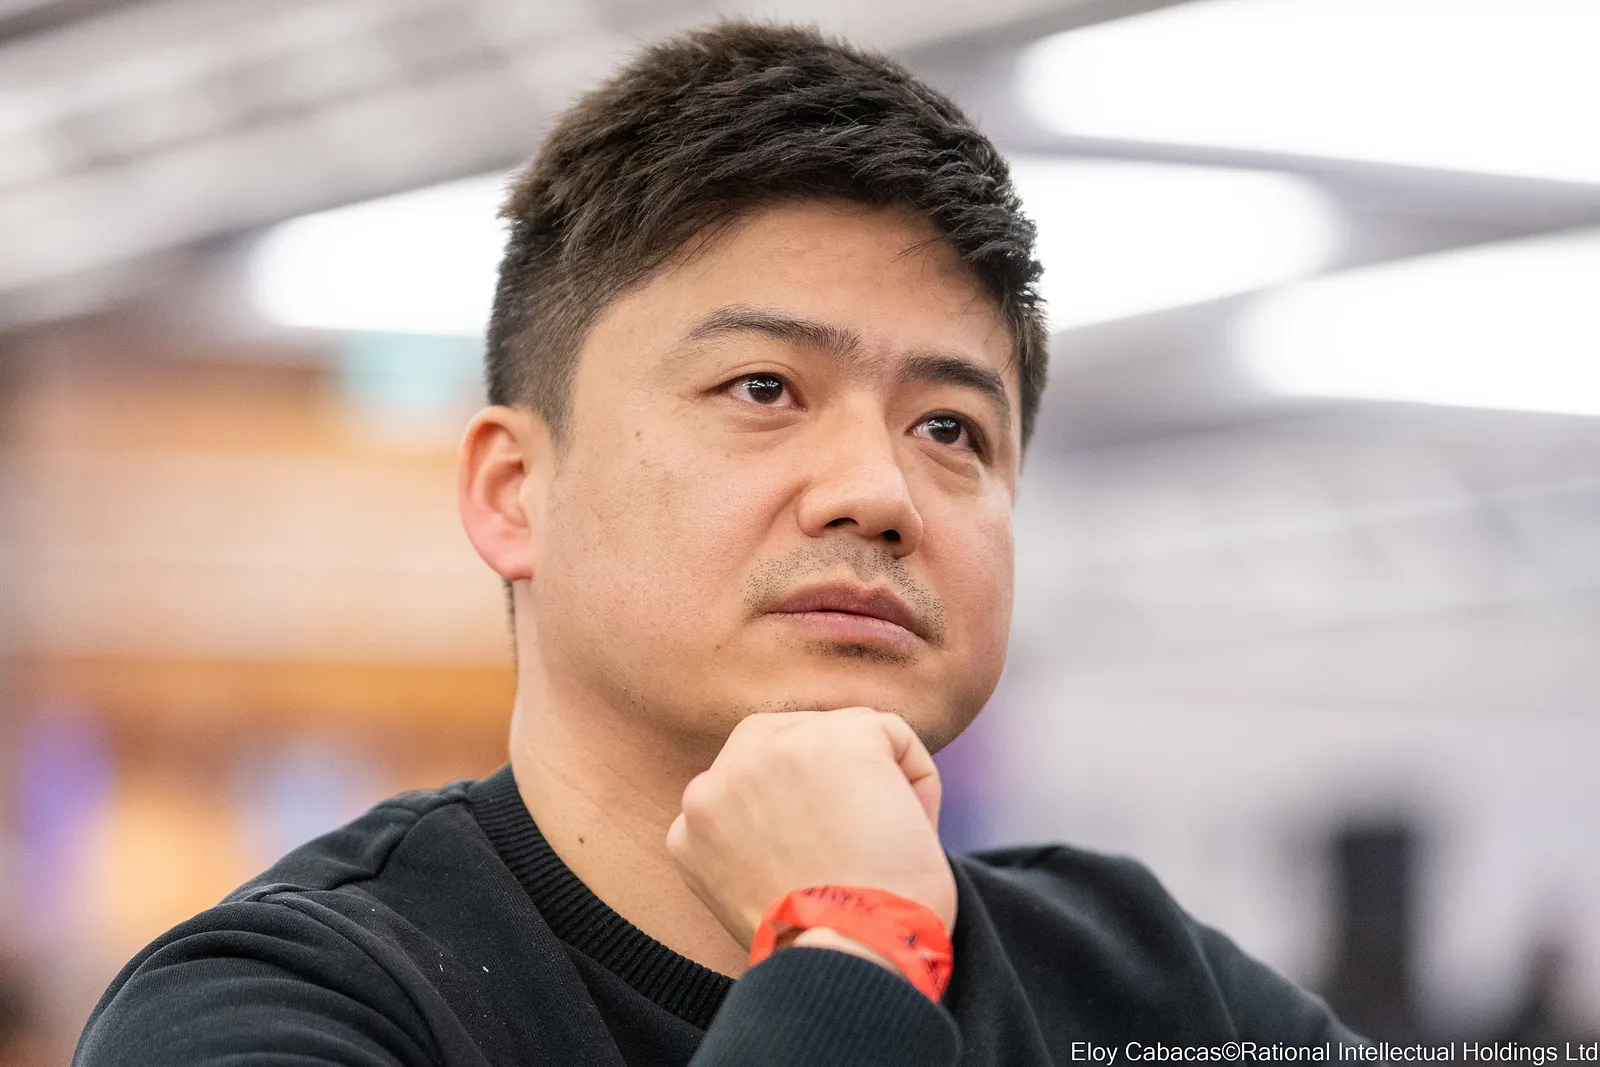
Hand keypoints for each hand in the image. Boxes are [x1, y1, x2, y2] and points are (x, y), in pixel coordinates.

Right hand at [665, 708, 956, 954]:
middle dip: (832, 780)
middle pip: (792, 741)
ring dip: (872, 779)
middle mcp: (719, 777)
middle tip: (859, 845)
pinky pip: (893, 735)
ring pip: (842, 731)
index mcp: (693, 822)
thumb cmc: (819, 944)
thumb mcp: (749, 884)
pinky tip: (908, 831)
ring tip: (880, 845)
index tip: (827, 859)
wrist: (845, 959)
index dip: (803, 814)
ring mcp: (772, 751)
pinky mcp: (836, 740)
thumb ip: (754, 834)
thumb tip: (806, 801)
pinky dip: (916, 781)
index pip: (754, 781)